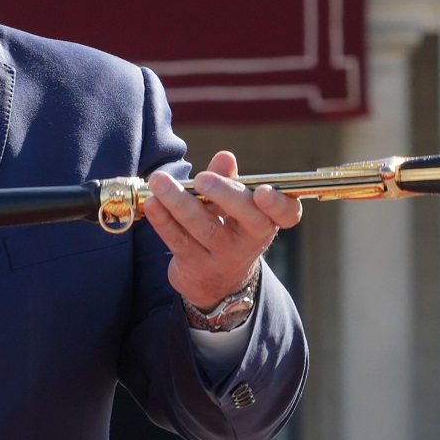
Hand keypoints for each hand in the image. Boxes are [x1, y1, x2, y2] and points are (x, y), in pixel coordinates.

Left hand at [142, 150, 300, 310]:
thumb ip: (228, 180)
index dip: (278, 203)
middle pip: (248, 219)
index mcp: (267, 220)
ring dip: (180, 202)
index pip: (286, 214)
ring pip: (205, 228)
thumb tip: (225, 157)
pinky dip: (163, 220)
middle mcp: (251, 241)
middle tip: (201, 178)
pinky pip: (178, 241)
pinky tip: (152, 203)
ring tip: (160, 181)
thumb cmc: (227, 229)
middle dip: (225, 195)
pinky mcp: (195, 267)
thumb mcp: (233, 206)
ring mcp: (223, 257)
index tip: (263, 191)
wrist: (215, 282)